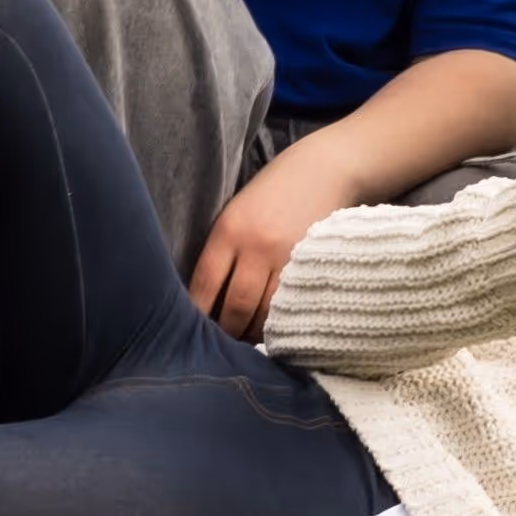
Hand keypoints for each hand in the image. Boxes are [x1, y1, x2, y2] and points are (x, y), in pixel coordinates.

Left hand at [192, 123, 382, 337]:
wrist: (325, 169)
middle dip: (226, 332)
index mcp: (228, 232)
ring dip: (253, 332)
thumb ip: (221, 252)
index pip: (203, 287)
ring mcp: (288, 257)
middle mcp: (256, 246)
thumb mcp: (235, 214)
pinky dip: (279, 320)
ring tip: (246, 340)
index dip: (196, 316)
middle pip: (234, 307)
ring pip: (265, 312)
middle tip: (220, 346)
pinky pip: (291, 304)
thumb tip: (204, 299)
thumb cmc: (271, 193)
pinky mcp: (313, 265)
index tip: (189, 333)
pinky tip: (273, 327)